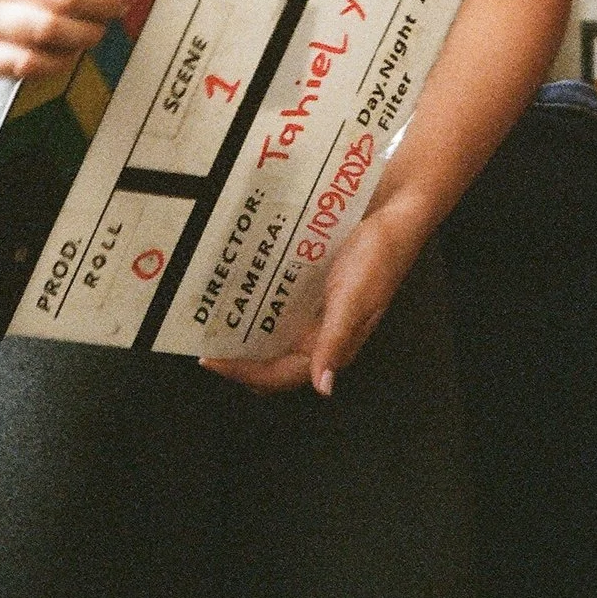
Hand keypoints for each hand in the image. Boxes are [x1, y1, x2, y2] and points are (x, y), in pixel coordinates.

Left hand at [201, 201, 430, 395]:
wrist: (393, 209)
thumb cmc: (380, 255)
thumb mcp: (356, 298)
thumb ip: (336, 341)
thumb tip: (323, 388)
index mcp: (332, 344)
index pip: (280, 374)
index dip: (244, 372)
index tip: (209, 359)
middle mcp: (319, 332)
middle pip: (270, 357)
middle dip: (238, 354)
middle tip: (202, 337)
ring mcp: (314, 310)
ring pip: (270, 330)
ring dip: (243, 327)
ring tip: (211, 314)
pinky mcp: (310, 285)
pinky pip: (276, 300)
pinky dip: (256, 299)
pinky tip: (237, 286)